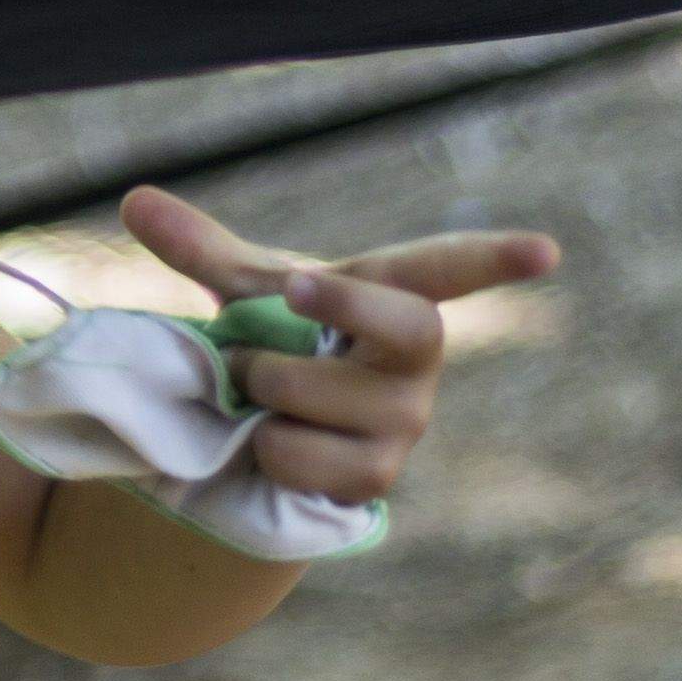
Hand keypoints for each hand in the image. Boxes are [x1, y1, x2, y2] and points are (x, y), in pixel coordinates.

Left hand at [115, 184, 557, 512]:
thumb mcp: (243, 292)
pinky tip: (275, 440)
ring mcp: (404, 424)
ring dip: (261, 384)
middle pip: (403, 325)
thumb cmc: (276, 342)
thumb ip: (198, 247)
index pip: (450, 271)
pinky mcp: (375, 481)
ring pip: (311, 392)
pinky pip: (294, 451)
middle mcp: (417, 361)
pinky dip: (261, 441)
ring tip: (262, 390)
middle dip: (339, 307)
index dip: (495, 260)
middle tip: (288, 296)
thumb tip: (134, 200)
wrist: (262, 430)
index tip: (547, 252)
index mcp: (394, 298)